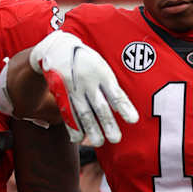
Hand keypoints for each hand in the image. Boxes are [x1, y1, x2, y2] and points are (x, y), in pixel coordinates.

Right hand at [28, 31, 138, 146]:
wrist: (58, 49)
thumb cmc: (87, 61)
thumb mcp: (101, 67)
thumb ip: (110, 87)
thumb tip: (121, 109)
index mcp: (102, 74)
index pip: (116, 94)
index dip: (125, 107)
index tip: (133, 120)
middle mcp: (88, 82)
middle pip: (100, 106)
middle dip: (108, 124)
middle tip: (116, 139)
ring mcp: (74, 89)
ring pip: (84, 113)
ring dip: (91, 129)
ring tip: (99, 142)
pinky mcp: (62, 94)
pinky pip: (68, 112)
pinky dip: (73, 126)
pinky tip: (78, 138)